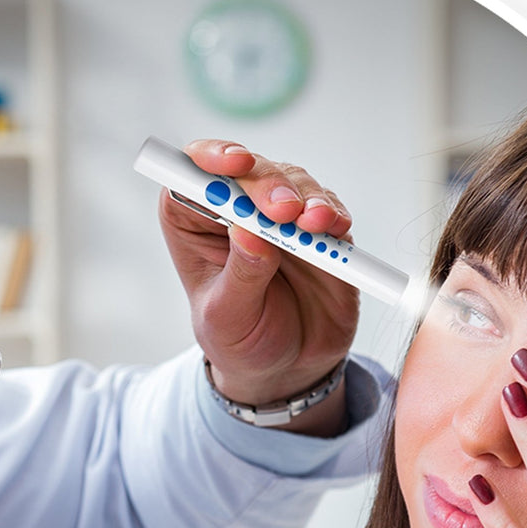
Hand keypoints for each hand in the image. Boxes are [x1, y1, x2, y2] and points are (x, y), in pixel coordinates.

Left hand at [159, 140, 358, 435]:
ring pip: (293, 181)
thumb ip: (240, 276)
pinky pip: (329, 208)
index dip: (210, 157)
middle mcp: (236, 210)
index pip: (191, 174)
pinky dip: (333, 213)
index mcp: (195, 223)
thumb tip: (249, 232)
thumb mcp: (229, 319)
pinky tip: (334, 227)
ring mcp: (281, 216)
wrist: (287, 370)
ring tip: (313, 223)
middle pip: (249, 170)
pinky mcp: (320, 230)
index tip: (234, 164)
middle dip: (268, 183)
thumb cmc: (241, 341)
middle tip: (283, 212)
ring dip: (306, 197)